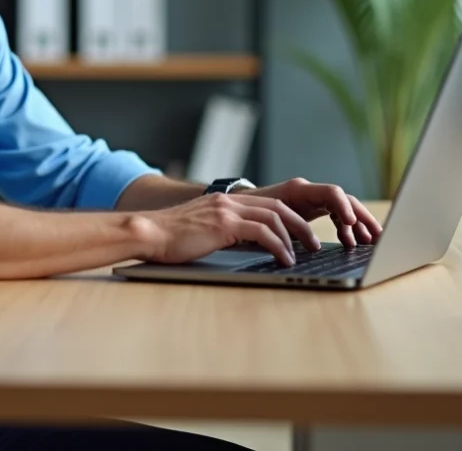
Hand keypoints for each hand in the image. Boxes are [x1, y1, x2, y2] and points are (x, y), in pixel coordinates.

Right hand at [133, 192, 318, 266]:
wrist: (148, 232)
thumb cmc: (170, 238)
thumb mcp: (202, 230)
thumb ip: (223, 231)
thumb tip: (244, 244)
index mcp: (225, 202)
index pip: (268, 204)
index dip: (290, 219)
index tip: (302, 236)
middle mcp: (229, 201)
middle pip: (278, 208)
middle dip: (300, 226)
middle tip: (314, 244)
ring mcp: (226, 210)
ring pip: (274, 218)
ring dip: (293, 237)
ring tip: (302, 254)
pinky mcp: (223, 224)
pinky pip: (261, 233)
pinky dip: (278, 246)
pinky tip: (284, 260)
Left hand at [240, 178, 382, 247]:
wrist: (233, 207)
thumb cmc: (245, 213)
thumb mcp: (261, 221)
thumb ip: (280, 229)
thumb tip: (296, 248)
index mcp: (297, 190)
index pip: (331, 192)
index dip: (344, 207)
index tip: (353, 223)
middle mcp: (307, 191)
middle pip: (344, 199)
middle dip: (362, 217)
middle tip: (376, 236)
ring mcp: (310, 199)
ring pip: (342, 207)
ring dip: (357, 224)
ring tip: (368, 242)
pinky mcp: (310, 208)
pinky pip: (335, 214)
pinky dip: (345, 226)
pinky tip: (351, 242)